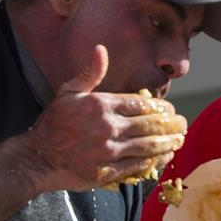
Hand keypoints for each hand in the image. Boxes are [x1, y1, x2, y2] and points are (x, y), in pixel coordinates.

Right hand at [21, 45, 186, 191]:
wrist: (36, 158)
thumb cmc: (53, 124)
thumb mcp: (69, 93)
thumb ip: (90, 73)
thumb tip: (100, 48)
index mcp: (100, 105)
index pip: (141, 104)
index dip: (161, 108)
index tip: (170, 110)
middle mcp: (107, 127)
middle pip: (150, 125)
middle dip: (171, 125)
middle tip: (183, 124)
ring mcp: (108, 151)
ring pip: (149, 146)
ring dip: (169, 143)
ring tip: (180, 140)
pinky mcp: (108, 171)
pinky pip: (139, 165)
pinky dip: (156, 161)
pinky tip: (166, 156)